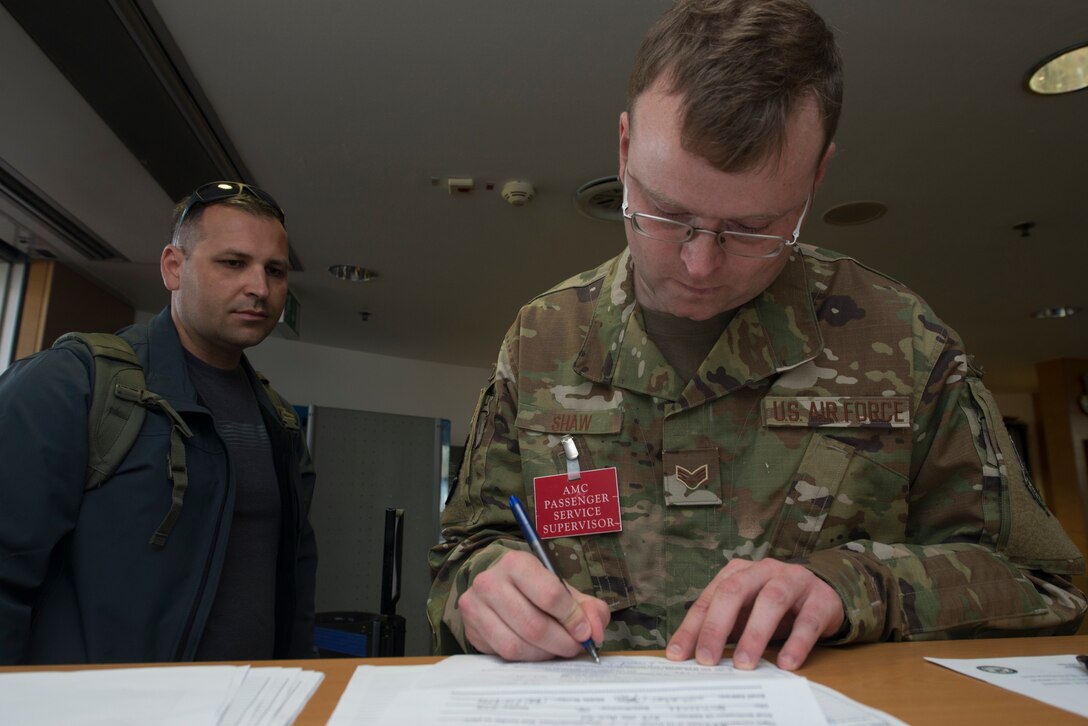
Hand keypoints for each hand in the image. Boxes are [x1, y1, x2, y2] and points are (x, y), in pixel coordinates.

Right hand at [459, 550, 610, 660]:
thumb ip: (589, 608)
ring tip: (556, 649)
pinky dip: (527, 658)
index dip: (573, 618)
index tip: (585, 632)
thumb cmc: (536, 589)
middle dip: (561, 642)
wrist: (498, 588)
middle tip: (575, 647)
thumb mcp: (565, 590)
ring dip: (544, 653)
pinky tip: (536, 650)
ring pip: (517, 644)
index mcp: (516, 563)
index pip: (550, 594)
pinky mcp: (470, 629)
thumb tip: (594, 633)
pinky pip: (504, 654)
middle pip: (534, 624)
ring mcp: (475, 606)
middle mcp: (490, 581)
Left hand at [666, 557, 843, 670]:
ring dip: (755, 634)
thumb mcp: (746, 612)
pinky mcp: (821, 599)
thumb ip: (723, 628)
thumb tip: (693, 657)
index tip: (678, 654)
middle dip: (717, 626)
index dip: (693, 627)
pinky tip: (786, 663)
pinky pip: (808, 621)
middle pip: (735, 591)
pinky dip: (796, 643)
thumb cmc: (775, 607)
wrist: (825, 595)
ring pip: (772, 601)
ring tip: (744, 663)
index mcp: (739, 572)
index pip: (710, 598)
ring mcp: (794, 581)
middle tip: (707, 659)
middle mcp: (763, 570)